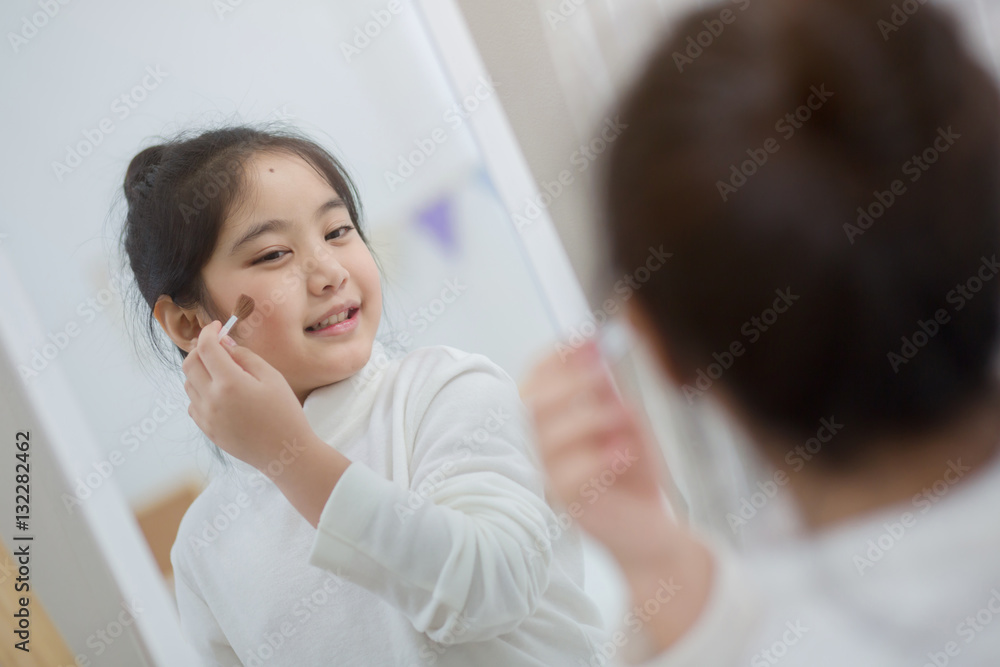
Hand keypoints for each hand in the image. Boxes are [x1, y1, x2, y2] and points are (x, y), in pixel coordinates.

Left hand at [182, 320, 313, 472]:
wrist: (284, 453)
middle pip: (190, 363)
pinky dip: (200, 391)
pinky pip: (192, 402)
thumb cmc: (285, 413)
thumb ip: (246, 357)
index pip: (206, 347)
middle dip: (200, 348)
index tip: (217, 326)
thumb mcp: (272, 378)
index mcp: (229, 383)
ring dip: (200, 369)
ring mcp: (206, 416)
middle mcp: (211, 399)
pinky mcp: (206, 429)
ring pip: (188, 382)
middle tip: (217, 345)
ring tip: (222, 370)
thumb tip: (225, 345)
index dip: (209, 331)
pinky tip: (221, 392)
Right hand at [522, 339, 714, 652]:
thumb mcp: (626, 420)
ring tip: (624, 416)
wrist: (651, 525)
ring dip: (588, 417)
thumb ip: (608, 391)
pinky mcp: (564, 504)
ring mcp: (546, 475)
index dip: (556, 356)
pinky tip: (624, 452)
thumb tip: (598, 352)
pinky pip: (566, 475)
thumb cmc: (633, 470)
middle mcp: (538, 447)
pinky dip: (598, 458)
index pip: (534, 380)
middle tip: (603, 371)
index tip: (587, 338)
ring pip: (547, 437)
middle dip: (568, 381)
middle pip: (531, 404)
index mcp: (547, 421)